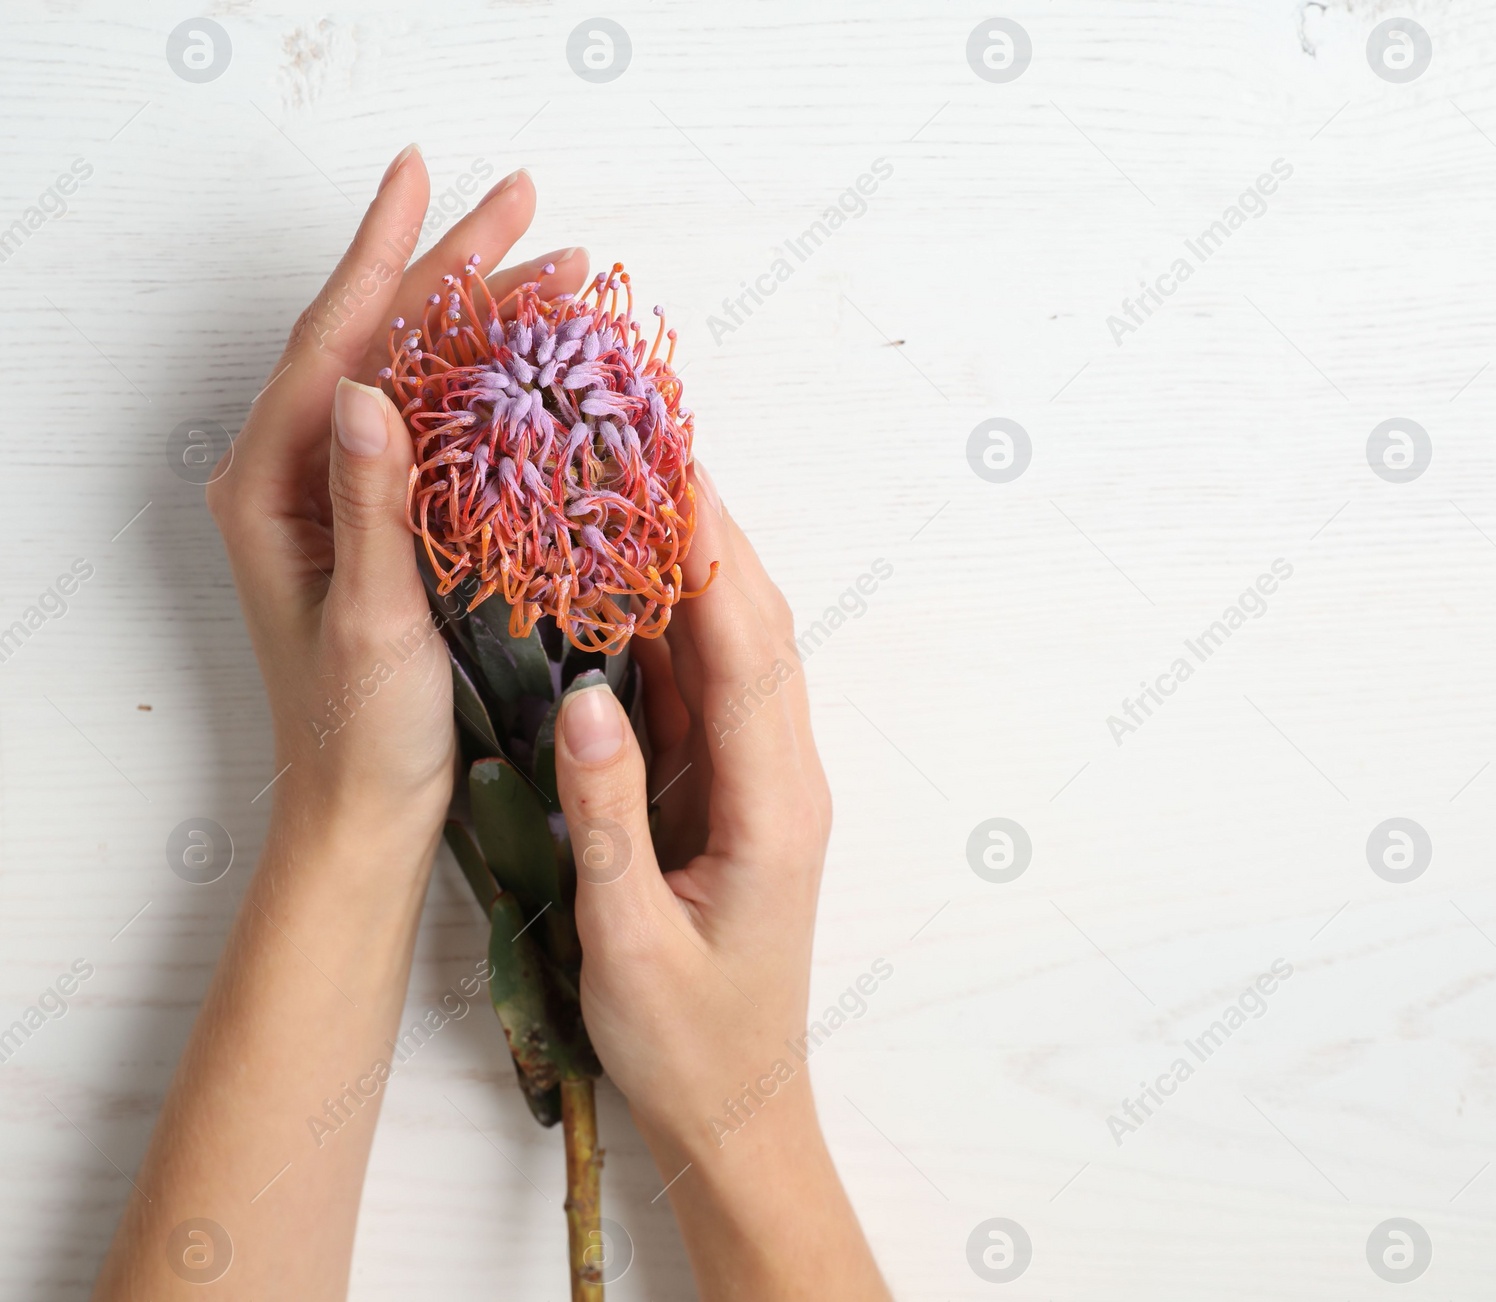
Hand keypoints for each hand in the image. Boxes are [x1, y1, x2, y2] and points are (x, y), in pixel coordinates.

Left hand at [206, 146, 592, 841]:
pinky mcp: (388, 524)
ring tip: (556, 278)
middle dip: (456, 274)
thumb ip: (371, 505)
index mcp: (272, 487)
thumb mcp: (371, 621)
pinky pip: (438, 431)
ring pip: (416, 379)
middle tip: (529, 208)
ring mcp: (347, 497)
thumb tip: (374, 388)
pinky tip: (535, 368)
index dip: (386, 254)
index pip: (335, 342)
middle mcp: (302, 476)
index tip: (427, 177)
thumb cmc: (360, 733)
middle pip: (381, 342)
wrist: (366, 813)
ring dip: (484, 325)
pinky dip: (489, 388)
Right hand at [554, 473, 889, 1298]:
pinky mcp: (735, 792)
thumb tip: (584, 699)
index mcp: (773, 808)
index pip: (746, 651)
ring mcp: (764, 780)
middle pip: (757, 624)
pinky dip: (678, 629)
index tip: (669, 465)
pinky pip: (710, 689)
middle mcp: (783, 776)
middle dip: (710, 528)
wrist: (739, 1107)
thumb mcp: (631, 943)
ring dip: (697, 566)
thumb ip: (609, 818)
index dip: (710, 552)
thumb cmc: (690, 1043)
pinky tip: (629, 589)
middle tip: (650, 440)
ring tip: (636, 485)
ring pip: (739, 646)